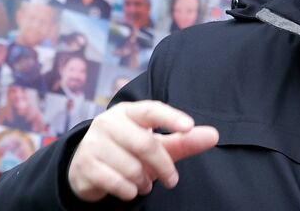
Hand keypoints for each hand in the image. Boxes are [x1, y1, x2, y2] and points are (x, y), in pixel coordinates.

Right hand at [67, 100, 218, 201]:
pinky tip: (131, 189)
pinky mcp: (84, 166)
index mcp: (128, 112)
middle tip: (172, 180)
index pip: (151, 110)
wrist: (88, 167)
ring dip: (144, 181)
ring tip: (145, 182)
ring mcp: (93, 143)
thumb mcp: (157, 144)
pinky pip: (115, 182)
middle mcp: (108, 123)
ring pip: (131, 167)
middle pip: (145, 144)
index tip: (189, 126)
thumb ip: (184, 140)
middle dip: (163, 166)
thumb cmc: (129, 151)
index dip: (170, 117)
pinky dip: (129, 190)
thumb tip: (214, 135)